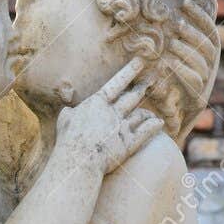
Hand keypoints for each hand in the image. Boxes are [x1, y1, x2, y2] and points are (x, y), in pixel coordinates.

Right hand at [55, 59, 162, 174]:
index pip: (116, 83)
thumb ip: (69, 114)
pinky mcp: (128, 144)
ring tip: (153, 107)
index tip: (140, 61)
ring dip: (147, 110)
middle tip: (152, 78)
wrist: (79, 161)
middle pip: (132, 97)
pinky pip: (145, 132)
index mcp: (97, 103)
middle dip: (142, 86)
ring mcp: (122, 128)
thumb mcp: (64, 122)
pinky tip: (160, 123)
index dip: (129, 71)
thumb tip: (68, 111)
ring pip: (139, 114)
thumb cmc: (68, 142)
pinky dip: (153, 126)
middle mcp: (113, 112)